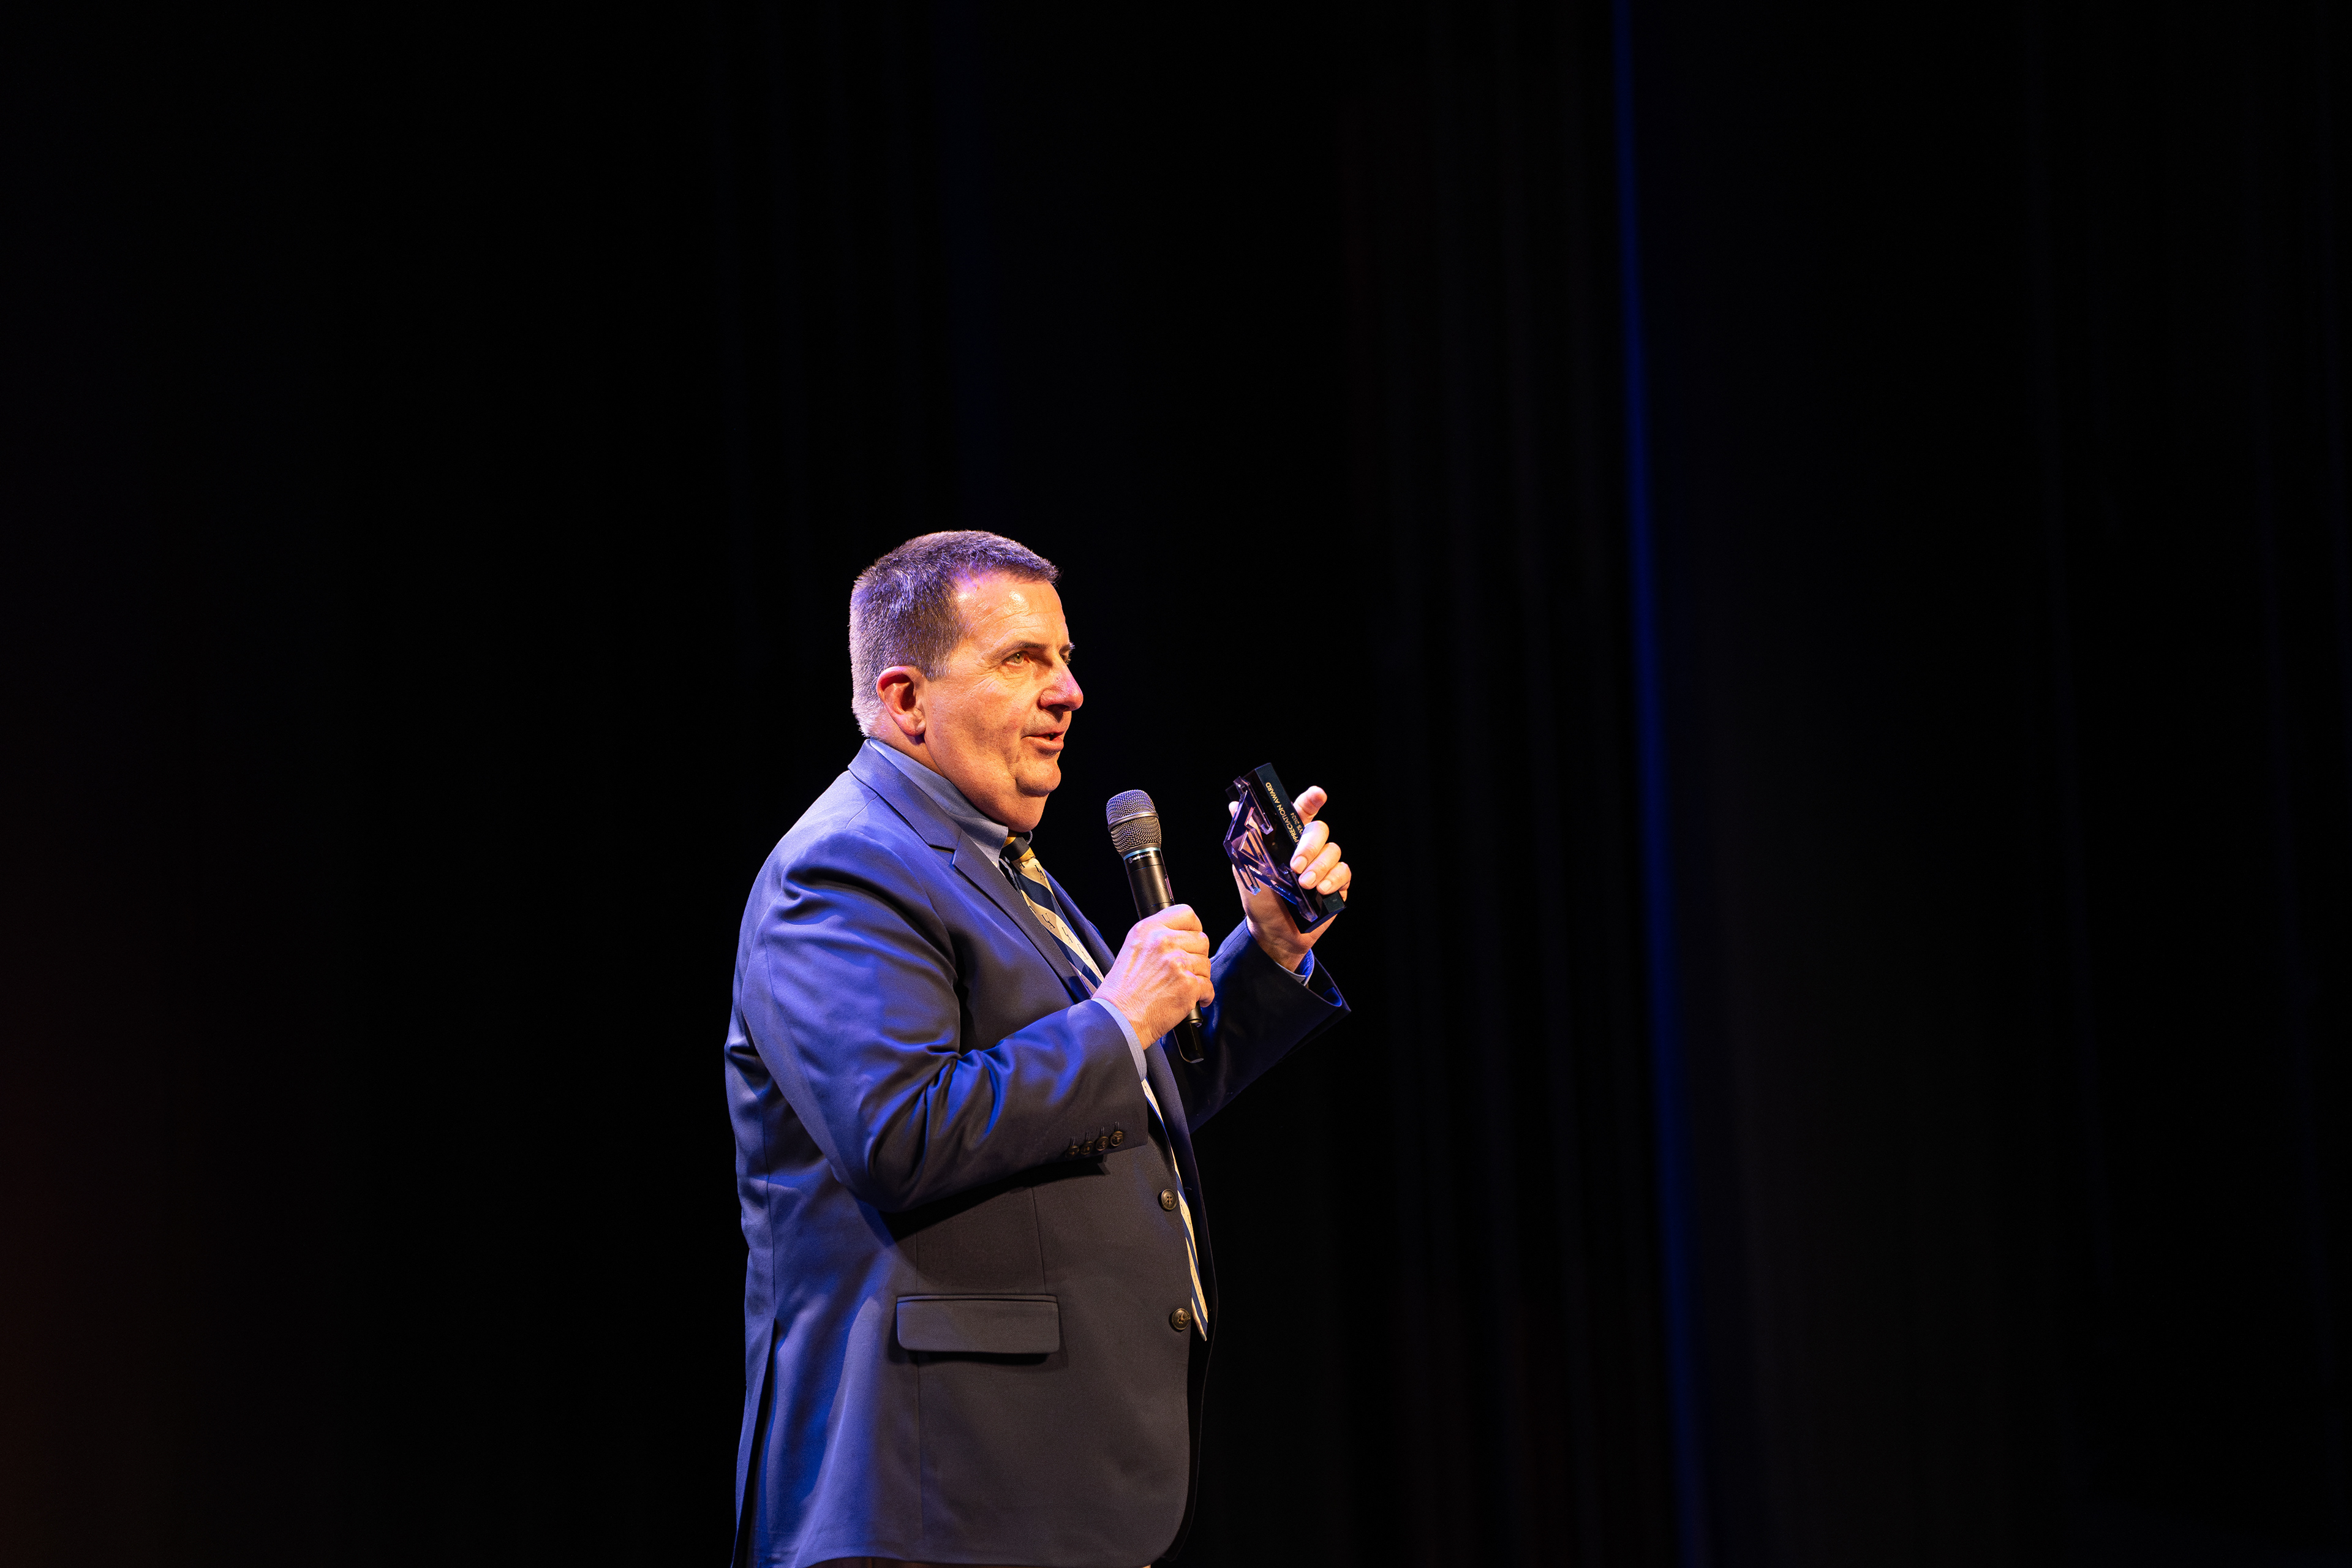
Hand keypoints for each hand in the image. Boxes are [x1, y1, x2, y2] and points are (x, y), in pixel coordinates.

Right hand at [1095, 903, 1216, 1044]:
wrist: (1118, 1019)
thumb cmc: (1121, 992)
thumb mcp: (1132, 949)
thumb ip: (1156, 937)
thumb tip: (1180, 936)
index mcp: (1148, 929)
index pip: (1186, 914)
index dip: (1193, 928)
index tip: (1191, 939)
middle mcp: (1163, 942)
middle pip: (1201, 939)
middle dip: (1196, 956)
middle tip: (1184, 969)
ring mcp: (1177, 963)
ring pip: (1206, 964)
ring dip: (1198, 977)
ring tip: (1181, 986)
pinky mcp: (1188, 985)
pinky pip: (1208, 986)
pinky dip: (1203, 996)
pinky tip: (1190, 999)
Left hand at [1231, 786, 1351, 971]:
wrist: (1273, 934)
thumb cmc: (1259, 900)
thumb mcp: (1248, 868)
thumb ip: (1248, 839)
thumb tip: (1234, 807)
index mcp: (1286, 840)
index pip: (1300, 813)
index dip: (1309, 800)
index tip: (1317, 794)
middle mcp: (1307, 848)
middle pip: (1320, 830)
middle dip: (1309, 847)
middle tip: (1295, 867)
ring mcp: (1324, 865)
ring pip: (1333, 851)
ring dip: (1319, 868)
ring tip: (1304, 885)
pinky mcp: (1337, 884)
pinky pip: (1344, 872)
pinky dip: (1333, 880)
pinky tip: (1320, 891)